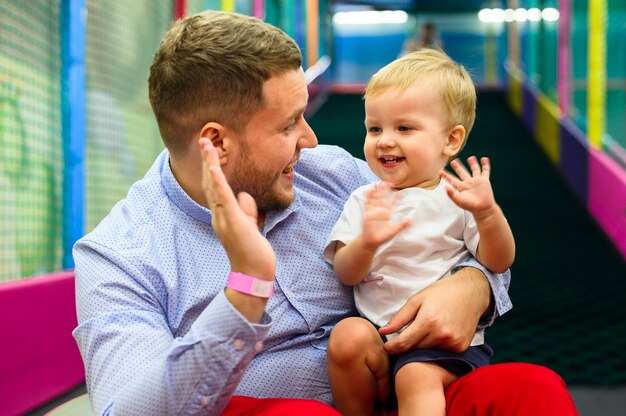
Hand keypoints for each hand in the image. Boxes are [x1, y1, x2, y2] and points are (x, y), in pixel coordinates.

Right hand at [199, 138, 275, 279]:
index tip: (210, 150)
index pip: (216, 187)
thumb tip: (245, 195)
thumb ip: (246, 210)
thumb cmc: (253, 252)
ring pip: (214, 186)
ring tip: (207, 145)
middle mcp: (219, 215)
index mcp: (223, 214)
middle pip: (210, 183)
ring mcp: (223, 218)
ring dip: (209, 165)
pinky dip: (217, 182)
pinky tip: (213, 168)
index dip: (212, 168)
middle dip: (207, 161)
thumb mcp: (250, 225)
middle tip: (204, 140)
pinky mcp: (232, 222)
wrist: (254, 274)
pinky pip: (222, 198)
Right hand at [362, 183, 411, 249]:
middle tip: (389, 182)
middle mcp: (381, 210)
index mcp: (388, 213)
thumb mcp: (393, 231)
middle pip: (384, 198)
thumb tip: (411, 221)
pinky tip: (369, 190)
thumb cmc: (383, 236)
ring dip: (377, 191)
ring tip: (378, 184)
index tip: (400, 192)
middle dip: (386, 190)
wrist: (372, 241)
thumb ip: (401, 226)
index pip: (393, 203)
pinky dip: (368, 197)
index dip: (396, 198)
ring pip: (375, 198)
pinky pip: (367, 203)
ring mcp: (374, 210)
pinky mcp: (367, 212)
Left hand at [379, 267, 489, 353]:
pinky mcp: (461, 347)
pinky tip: (439, 332)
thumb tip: (383, 331)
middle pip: (415, 349)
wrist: (472, 292)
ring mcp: (453, 343)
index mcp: (428, 321)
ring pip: (428, 351)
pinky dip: (436, 345)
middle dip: (408, 343)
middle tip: (409, 331)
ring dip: (422, 344)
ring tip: (427, 328)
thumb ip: (400, 318)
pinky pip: (441, 352)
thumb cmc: (441, 292)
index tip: (386, 347)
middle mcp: (441, 335)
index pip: (404, 343)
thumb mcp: (417, 300)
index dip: (392, 347)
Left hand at [439, 156, 495, 215]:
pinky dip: (485, 165)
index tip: (440, 172)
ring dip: (473, 164)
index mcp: (461, 187)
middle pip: (462, 172)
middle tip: (453, 161)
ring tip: (470, 158)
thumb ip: (452, 194)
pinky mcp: (484, 180)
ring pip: (474, 170)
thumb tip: (445, 187)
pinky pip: (485, 171)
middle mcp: (468, 183)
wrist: (482, 208)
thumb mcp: (459, 200)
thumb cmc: (470, 206)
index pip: (452, 179)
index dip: (446, 175)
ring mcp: (476, 181)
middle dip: (457, 167)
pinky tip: (484, 159)